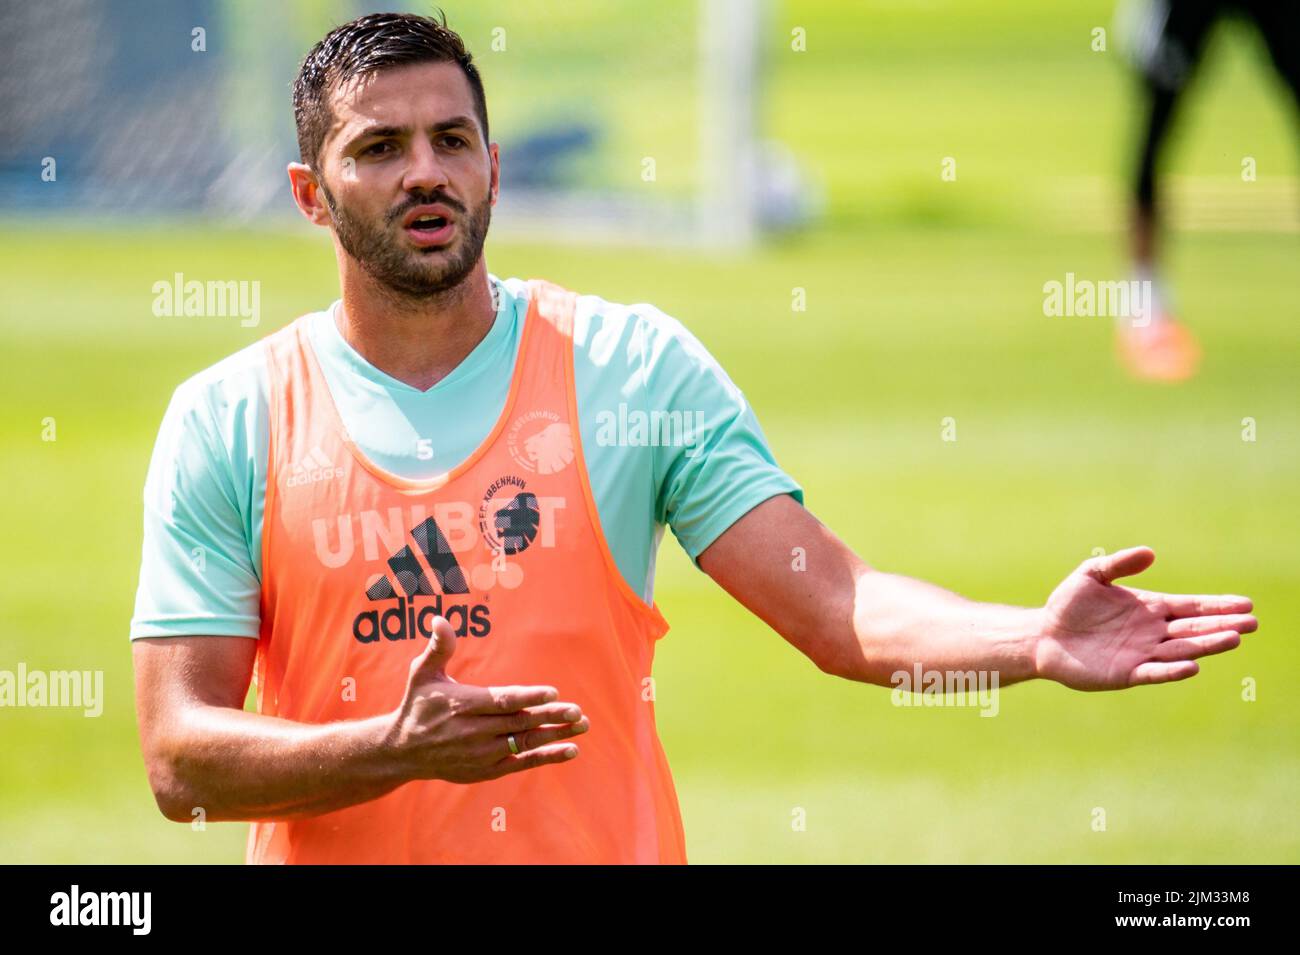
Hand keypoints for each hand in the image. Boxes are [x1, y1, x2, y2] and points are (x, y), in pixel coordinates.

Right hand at [386, 616, 588, 781]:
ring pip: (524, 743)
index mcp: (462, 705)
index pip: (501, 701)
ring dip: (555, 735)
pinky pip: (522, 763)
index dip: (527, 697)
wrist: (403, 751)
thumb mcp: (422, 674)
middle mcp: (473, 732)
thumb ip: (439, 648)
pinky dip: (546, 757)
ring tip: (582, 725)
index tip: (552, 692)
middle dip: (550, 716)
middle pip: (518, 723)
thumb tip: (440, 619)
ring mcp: (481, 754)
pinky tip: (571, 749)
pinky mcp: (486, 770)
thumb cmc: (418, 705)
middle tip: (577, 710)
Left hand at [1035, 546, 1256, 690]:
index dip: (1217, 606)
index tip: (1245, 604)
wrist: (1042, 634)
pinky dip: (1172, 670)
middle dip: (1223, 625)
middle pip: (1194, 628)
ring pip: (1182, 649)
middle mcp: (1153, 632)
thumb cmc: (1068, 604)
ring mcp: (1142, 654)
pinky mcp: (1126, 673)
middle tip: (1252, 622)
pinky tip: (1192, 665)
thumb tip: (1150, 553)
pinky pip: (1155, 672)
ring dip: (1207, 645)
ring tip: (1233, 638)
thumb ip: (1119, 564)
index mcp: (1150, 608)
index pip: (1191, 607)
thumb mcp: (1091, 575)